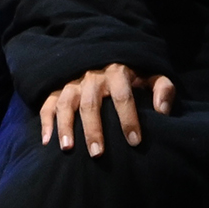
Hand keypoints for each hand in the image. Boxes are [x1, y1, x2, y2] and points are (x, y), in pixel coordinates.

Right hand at [38, 60, 172, 155]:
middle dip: (93, 130)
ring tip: (67, 148)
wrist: (103, 54)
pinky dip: (46, 122)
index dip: (128, 119)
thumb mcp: (151, 74)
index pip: (123, 97)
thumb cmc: (131, 73)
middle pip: (91, 105)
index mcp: (117, 73)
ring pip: (66, 105)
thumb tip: (163, 111)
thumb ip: (162, 88)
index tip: (134, 142)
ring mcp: (72, 82)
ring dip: (65, 127)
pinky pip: (47, 104)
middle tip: (98, 154)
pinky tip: (47, 142)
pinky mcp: (58, 88)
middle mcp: (92, 77)